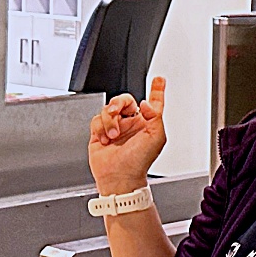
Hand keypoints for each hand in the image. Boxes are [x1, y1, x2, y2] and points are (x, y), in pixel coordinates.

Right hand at [88, 76, 167, 195]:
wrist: (119, 176)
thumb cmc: (139, 162)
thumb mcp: (157, 138)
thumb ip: (155, 116)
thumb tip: (145, 103)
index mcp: (146, 123)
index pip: (153, 102)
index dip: (156, 90)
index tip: (159, 80)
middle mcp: (130, 124)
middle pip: (123, 100)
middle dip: (118, 102)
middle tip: (117, 111)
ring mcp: (114, 128)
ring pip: (107, 109)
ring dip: (109, 121)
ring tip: (113, 136)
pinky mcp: (100, 133)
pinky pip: (96, 119)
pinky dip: (100, 128)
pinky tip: (105, 139)